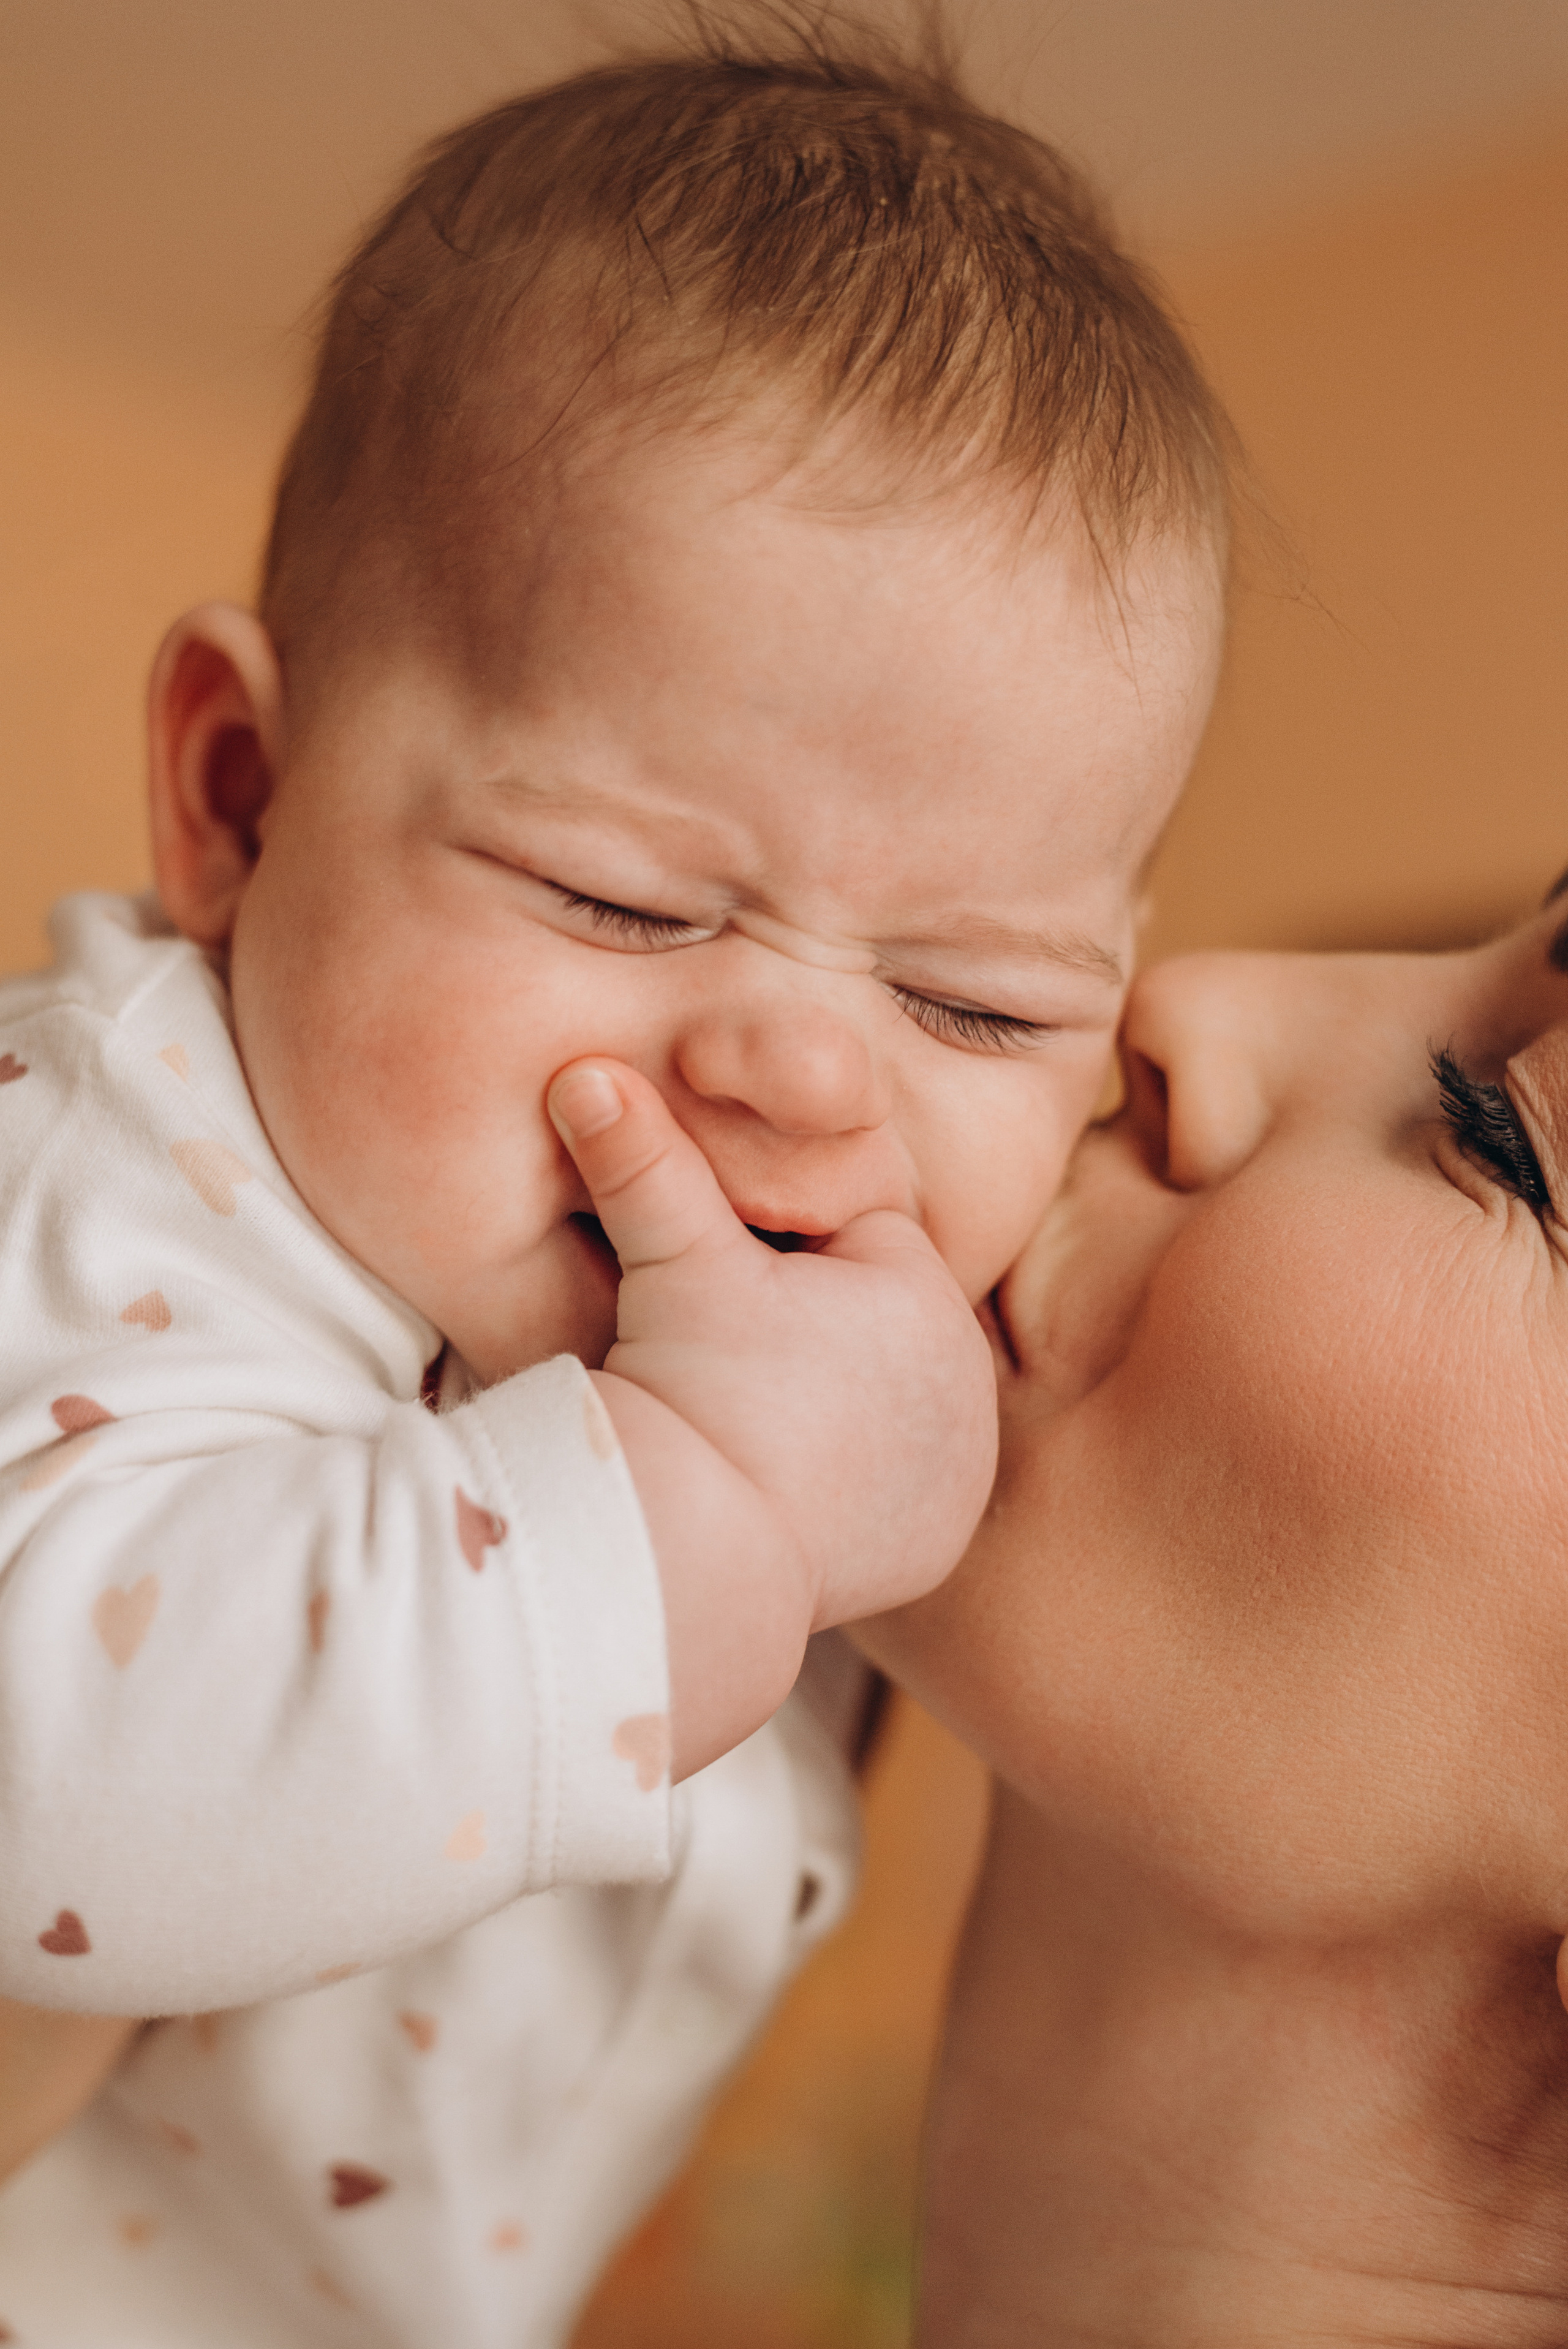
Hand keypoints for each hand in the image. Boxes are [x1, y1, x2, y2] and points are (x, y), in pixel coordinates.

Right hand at [548, 1060, 996, 1773]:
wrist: (702, 1552)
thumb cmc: (694, 1390)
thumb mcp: (673, 1263)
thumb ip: (643, 1162)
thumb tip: (588, 1073)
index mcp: (927, 1296)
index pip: (856, 1240)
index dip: (777, 1250)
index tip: (722, 1282)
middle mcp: (970, 1384)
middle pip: (873, 1325)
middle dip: (811, 1327)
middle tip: (728, 1357)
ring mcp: (963, 1472)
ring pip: (884, 1405)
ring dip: (833, 1404)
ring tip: (749, 1416)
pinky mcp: (940, 1543)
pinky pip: (893, 1488)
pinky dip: (849, 1481)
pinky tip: (785, 1481)